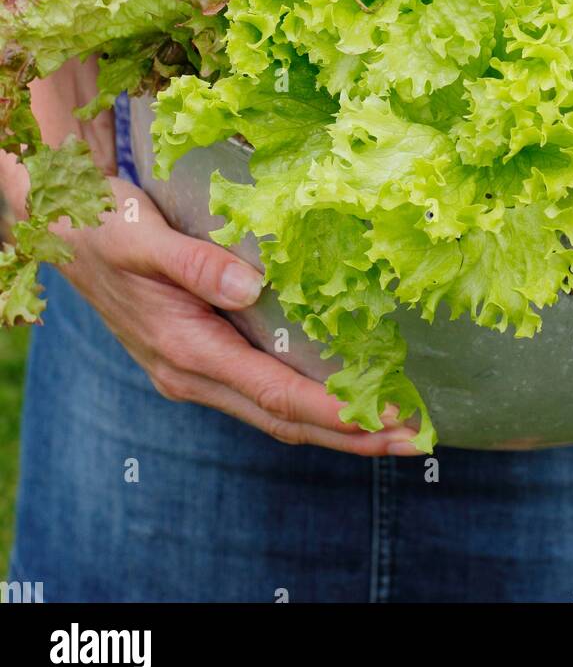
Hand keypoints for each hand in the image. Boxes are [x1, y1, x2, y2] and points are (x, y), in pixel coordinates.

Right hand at [58, 177, 419, 455]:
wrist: (65, 233)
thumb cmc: (104, 228)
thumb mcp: (141, 237)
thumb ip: (195, 262)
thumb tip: (251, 287)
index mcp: (187, 350)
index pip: (275, 393)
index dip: (336, 410)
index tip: (388, 415)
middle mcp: (193, 374)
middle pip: (284, 419)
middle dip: (352, 434)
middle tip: (414, 438)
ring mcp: (195, 373)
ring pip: (274, 413)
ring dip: (335, 425)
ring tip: (393, 426)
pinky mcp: (200, 359)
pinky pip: (261, 393)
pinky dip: (306, 403)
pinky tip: (340, 394)